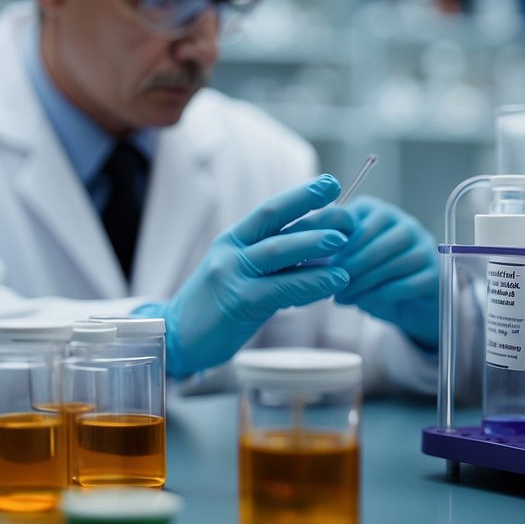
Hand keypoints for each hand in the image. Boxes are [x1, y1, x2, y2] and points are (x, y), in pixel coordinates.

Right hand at [135, 175, 353, 376]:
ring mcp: (232, 274)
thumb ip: (275, 263)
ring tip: (344, 241)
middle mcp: (230, 251)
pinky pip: (281, 288)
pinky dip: (311, 282)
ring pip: (278, 250)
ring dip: (314, 243)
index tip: (331, 185)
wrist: (176, 338)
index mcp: (232, 240)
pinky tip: (334, 281)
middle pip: (274, 220)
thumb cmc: (216, 309)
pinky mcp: (239, 302)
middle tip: (348, 214)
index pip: (270, 210)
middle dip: (313, 210)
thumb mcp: (242, 275)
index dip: (301, 195)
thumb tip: (322, 251)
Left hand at [330, 196, 439, 350]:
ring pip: (390, 260)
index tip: (315, 260)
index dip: (332, 239)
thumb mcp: (348, 263)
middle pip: (373, 238)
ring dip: (363, 282)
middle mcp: (403, 223)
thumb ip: (329, 257)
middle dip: (348, 263)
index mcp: (376, 212)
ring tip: (343, 297)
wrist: (410, 305)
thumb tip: (305, 263)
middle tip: (331, 283)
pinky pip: (407, 282)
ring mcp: (423, 246)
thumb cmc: (371, 278)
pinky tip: (366, 303)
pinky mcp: (435, 273)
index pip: (352, 217)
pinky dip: (382, 294)